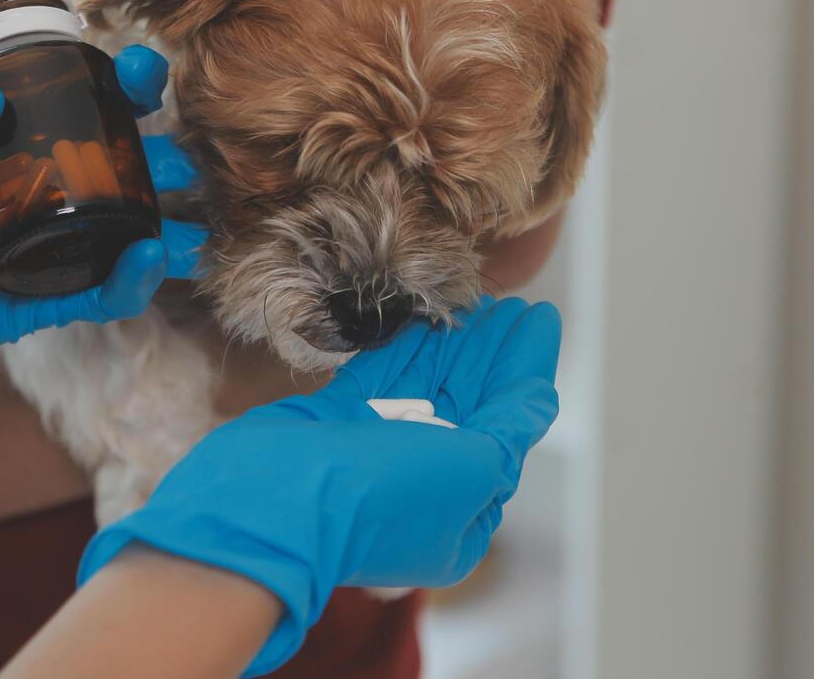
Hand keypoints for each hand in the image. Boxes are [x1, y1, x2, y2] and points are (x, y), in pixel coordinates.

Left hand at [0, 47, 207, 468]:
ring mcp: (45, 246)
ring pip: (126, 233)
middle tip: (183, 160)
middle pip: (122, 168)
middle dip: (165, 161)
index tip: (141, 75)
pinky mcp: (39, 300)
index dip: (122, 86)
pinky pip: (98, 293)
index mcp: (14, 141)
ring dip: (167, 226)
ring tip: (189, 223)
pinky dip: (132, 281)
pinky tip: (149, 261)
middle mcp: (40, 190)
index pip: (84, 105)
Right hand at [77, 296, 560, 674]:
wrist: (274, 502)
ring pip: (430, 384)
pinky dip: (411, 348)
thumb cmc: (379, 498)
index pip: (508, 427)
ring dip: (457, 343)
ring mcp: (380, 450)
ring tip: (481, 300)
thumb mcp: (470, 469)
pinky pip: (388, 376)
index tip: (540, 318)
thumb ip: (508, 428)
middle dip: (494, 352)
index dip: (526, 370)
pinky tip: (429, 318)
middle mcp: (424, 482)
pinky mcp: (343, 420)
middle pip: (471, 402)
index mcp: (464, 513)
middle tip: (515, 302)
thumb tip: (538, 398)